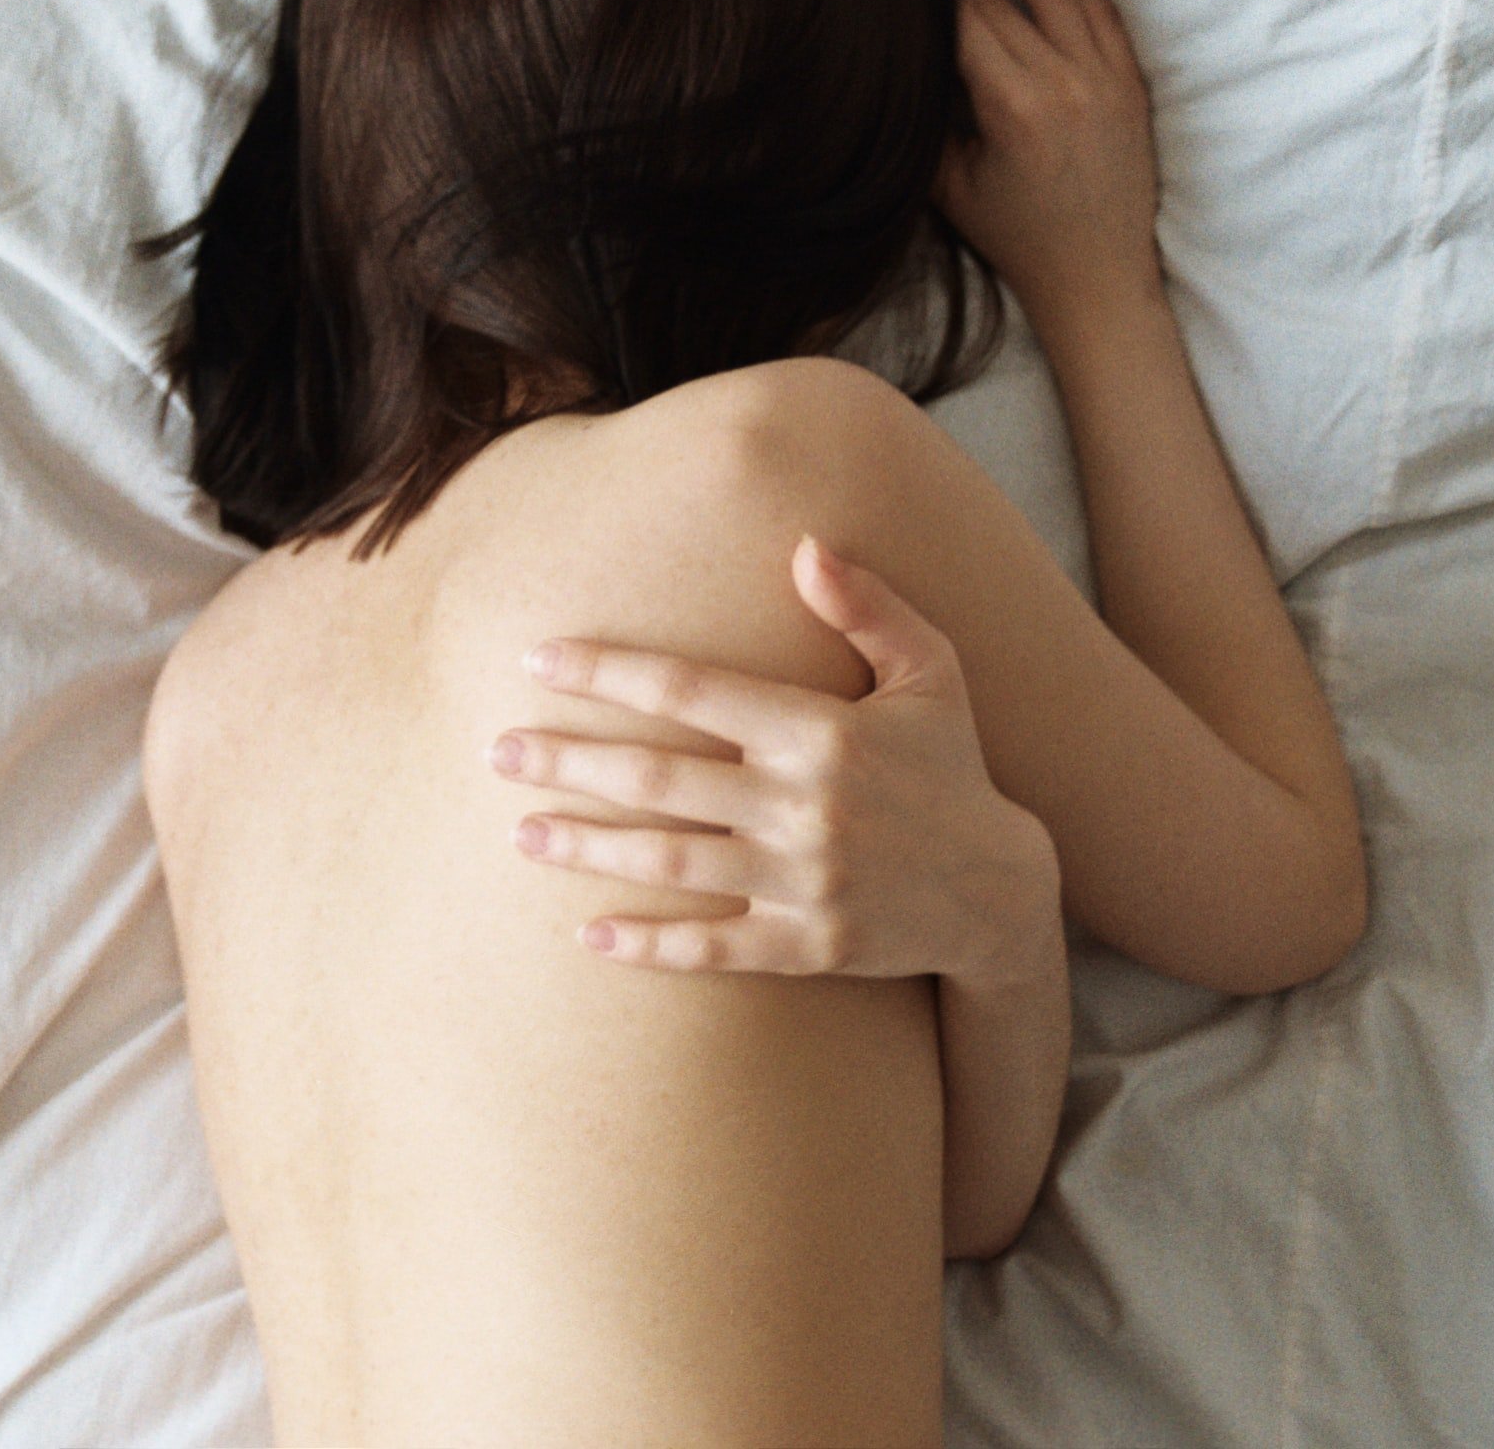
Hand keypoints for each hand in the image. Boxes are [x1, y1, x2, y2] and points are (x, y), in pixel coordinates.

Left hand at [491, 536, 1060, 986]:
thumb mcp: (931, 671)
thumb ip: (868, 606)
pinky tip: (588, 935)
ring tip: (520, 832)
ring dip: (587, 848)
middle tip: (496, 751)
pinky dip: (649, 946)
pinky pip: (712, 949)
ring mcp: (805, 883)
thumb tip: (804, 544)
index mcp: (824, 731)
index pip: (693, 691)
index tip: (539, 661)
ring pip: (672, 861)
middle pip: (661, 778)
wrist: (998, 891)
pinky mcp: (806, 947)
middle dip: (569, 761)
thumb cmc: (948, 764)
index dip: (610, 672)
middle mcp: (808, 807)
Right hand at [940, 0, 1160, 311]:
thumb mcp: (950, 188)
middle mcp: (1066, 83)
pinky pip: (1102, 11)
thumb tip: (903, 61)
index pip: (967, 20)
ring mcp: (1107, 79)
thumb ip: (927, 122)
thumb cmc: (1018, 238)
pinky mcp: (1131, 83)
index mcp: (1015, 109)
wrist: (1096, 275)